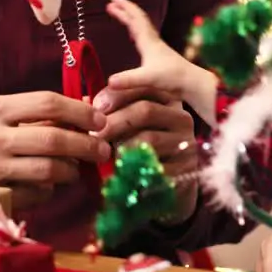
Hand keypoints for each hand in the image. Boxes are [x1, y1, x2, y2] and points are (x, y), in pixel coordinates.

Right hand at [0, 92, 110, 193]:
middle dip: (87, 145)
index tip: (99, 120)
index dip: (80, 111)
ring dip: (71, 170)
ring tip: (75, 168)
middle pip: (53, 138)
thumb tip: (84, 107)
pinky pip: (37, 194)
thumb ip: (31, 113)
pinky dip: (50, 190)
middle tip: (103, 150)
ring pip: (49, 170)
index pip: (47, 102)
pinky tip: (48, 185)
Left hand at [93, 84, 200, 224]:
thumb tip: (85, 102)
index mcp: (168, 100)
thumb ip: (110, 111)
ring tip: (106, 155)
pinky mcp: (186, 168)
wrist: (167, 184)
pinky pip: (154, 167)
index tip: (95, 105)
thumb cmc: (141, 147)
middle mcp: (181, 117)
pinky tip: (120, 173)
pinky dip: (133, 170)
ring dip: (121, 147)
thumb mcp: (129, 125)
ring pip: (148, 139)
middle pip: (145, 110)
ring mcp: (186, 143)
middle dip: (114, 122)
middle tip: (93, 135)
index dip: (118, 94)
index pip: (144, 87)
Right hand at [105, 0, 217, 123]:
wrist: (192, 83)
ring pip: (143, 27)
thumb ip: (128, 79)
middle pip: (138, 20)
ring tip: (122, 15)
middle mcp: (153, 41)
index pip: (135, 20)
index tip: (112, 1)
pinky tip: (135, 38)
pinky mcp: (160, 56)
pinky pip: (146, 37)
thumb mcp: (147, 78)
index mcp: (149, 42)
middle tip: (113, 3)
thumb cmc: (173, 78)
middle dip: (126, 10)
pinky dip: (138, 32)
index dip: (124, 10)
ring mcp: (157, 48)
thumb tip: (109, 82)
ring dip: (132, 19)